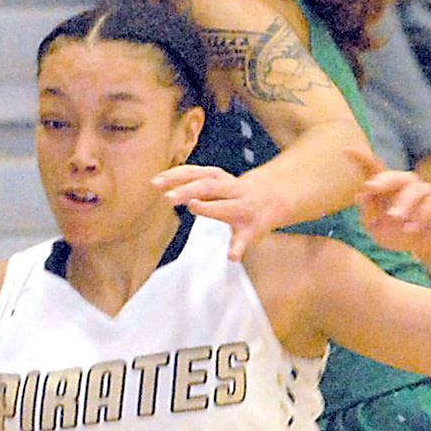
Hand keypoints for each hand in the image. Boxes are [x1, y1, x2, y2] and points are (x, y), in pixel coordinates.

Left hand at [152, 163, 276, 260]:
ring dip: (210, 207)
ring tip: (192, 207)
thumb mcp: (215, 182)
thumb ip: (190, 182)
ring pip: (226, 207)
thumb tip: (157, 182)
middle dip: (188, 190)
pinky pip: (244, 240)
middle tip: (167, 198)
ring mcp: (243, 209)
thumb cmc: (235, 192)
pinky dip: (238, 248)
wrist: (275, 198)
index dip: (175, 176)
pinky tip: (231, 256)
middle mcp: (232, 190)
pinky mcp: (251, 230)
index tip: (155, 182)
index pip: (195, 173)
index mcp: (220, 179)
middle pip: (208, 186)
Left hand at [348, 150, 430, 261]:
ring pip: (415, 190)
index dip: (361, 158)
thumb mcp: (375, 229)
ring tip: (395, 217)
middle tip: (371, 187)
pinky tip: (410, 229)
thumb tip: (361, 194)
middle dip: (384, 180)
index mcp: (387, 189)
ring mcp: (424, 192)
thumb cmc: (397, 235)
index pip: (374, 169)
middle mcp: (406, 186)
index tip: (345, 150)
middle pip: (397, 175)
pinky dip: (419, 217)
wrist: (424, 247)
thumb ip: (367, 214)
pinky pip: (430, 205)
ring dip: (403, 203)